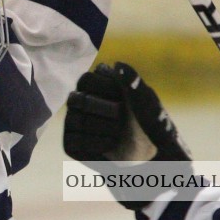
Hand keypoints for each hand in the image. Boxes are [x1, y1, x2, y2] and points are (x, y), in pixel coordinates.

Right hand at [64, 62, 189, 162]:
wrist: (149, 155)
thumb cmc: (149, 123)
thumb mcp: (146, 101)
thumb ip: (133, 81)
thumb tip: (118, 64)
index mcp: (96, 81)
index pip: (87, 80)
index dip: (107, 91)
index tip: (124, 99)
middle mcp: (80, 98)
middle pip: (78, 100)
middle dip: (106, 111)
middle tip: (121, 117)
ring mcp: (73, 120)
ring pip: (76, 121)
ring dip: (106, 129)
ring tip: (118, 132)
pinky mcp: (70, 142)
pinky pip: (76, 141)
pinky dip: (99, 145)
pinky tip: (110, 144)